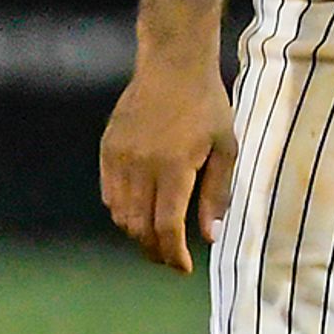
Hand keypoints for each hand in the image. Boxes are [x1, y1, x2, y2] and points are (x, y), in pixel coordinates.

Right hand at [101, 54, 237, 272]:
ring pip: (120, 214)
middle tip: (173, 258)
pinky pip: (109, 194)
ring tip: (158, 238)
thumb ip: (216, 194)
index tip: (184, 268)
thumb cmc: (208, 106)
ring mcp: (118, 157)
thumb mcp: (226, 149)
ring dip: (138, 233)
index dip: (174, 254)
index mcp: (173, 168)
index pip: (166, 227)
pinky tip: (141, 212)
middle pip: (139, 227)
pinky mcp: (107, 148)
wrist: (172, 64)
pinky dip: (123, 211)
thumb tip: (210, 235)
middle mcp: (140, 166)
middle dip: (156, 250)